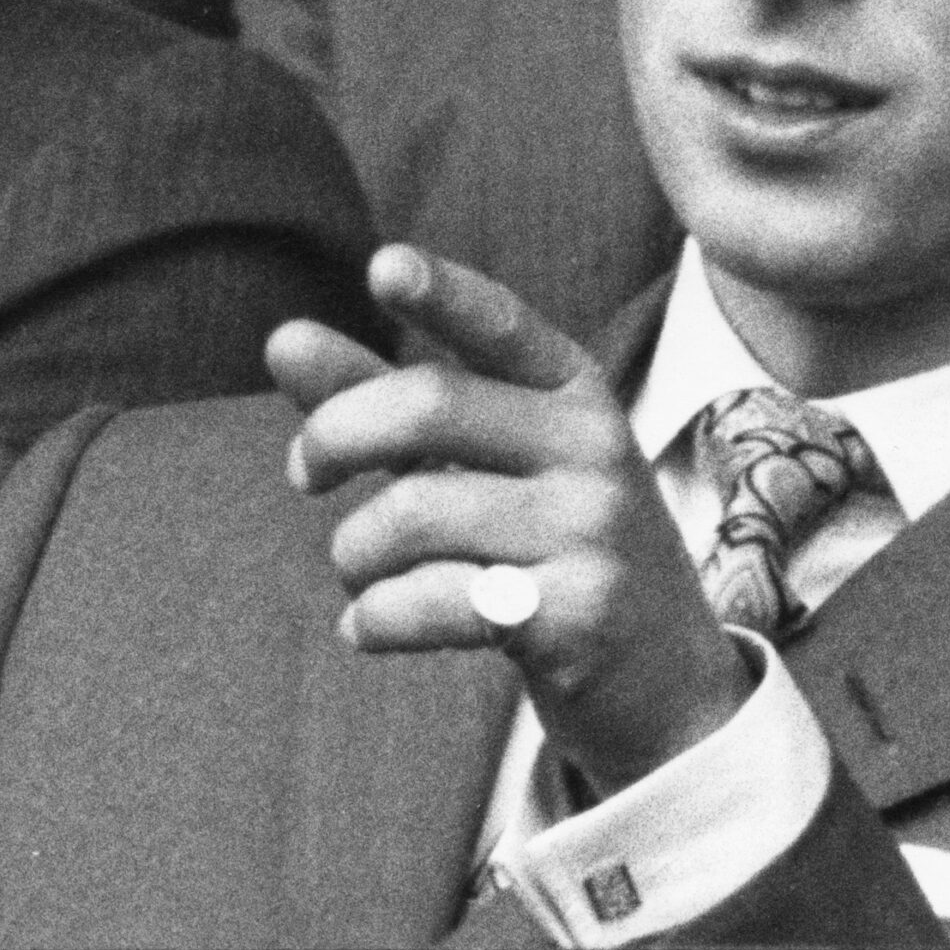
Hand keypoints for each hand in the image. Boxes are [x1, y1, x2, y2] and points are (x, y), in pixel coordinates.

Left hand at [265, 245, 750, 794]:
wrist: (668, 680)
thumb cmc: (554, 550)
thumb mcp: (491, 466)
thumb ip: (389, 403)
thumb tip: (282, 339)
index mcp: (577, 396)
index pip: (503, 329)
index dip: (444, 294)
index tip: (384, 268)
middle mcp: (594, 450)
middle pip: (429, 406)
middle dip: (335, 434)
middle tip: (304, 474)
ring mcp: (592, 533)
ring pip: (414, 514)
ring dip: (355, 554)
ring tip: (364, 576)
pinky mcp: (578, 618)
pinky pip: (432, 601)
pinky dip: (374, 619)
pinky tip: (370, 626)